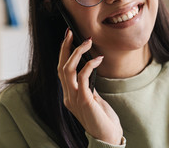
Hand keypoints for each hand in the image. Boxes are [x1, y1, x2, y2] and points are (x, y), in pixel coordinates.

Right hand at [58, 29, 122, 144]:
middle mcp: (68, 96)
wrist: (108, 138)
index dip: (63, 54)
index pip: (61, 71)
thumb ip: (88, 87)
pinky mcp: (84, 100)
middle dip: (65, 48)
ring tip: (87, 41)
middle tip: (71, 33)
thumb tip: (89, 71)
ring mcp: (74, 98)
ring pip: (67, 70)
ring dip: (77, 53)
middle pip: (60, 67)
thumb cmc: (103, 118)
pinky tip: (98, 59)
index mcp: (69, 95)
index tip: (68, 38)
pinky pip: (83, 78)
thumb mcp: (93, 99)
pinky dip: (89, 65)